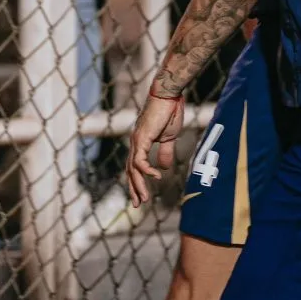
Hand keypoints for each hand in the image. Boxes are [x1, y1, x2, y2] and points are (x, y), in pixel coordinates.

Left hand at [126, 92, 184, 206]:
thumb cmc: (170, 112)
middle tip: (138, 204)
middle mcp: (135, 142)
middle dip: (134, 188)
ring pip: (132, 169)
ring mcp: (136, 140)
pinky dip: (146, 171)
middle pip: (130, 171)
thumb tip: (164, 168)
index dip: (137, 181)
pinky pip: (139, 160)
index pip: (134, 166)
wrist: (170, 95)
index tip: (141, 195)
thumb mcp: (169, 137)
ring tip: (144, 198)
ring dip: (138, 185)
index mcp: (141, 142)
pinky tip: (156, 176)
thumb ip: (165, 152)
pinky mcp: (141, 138)